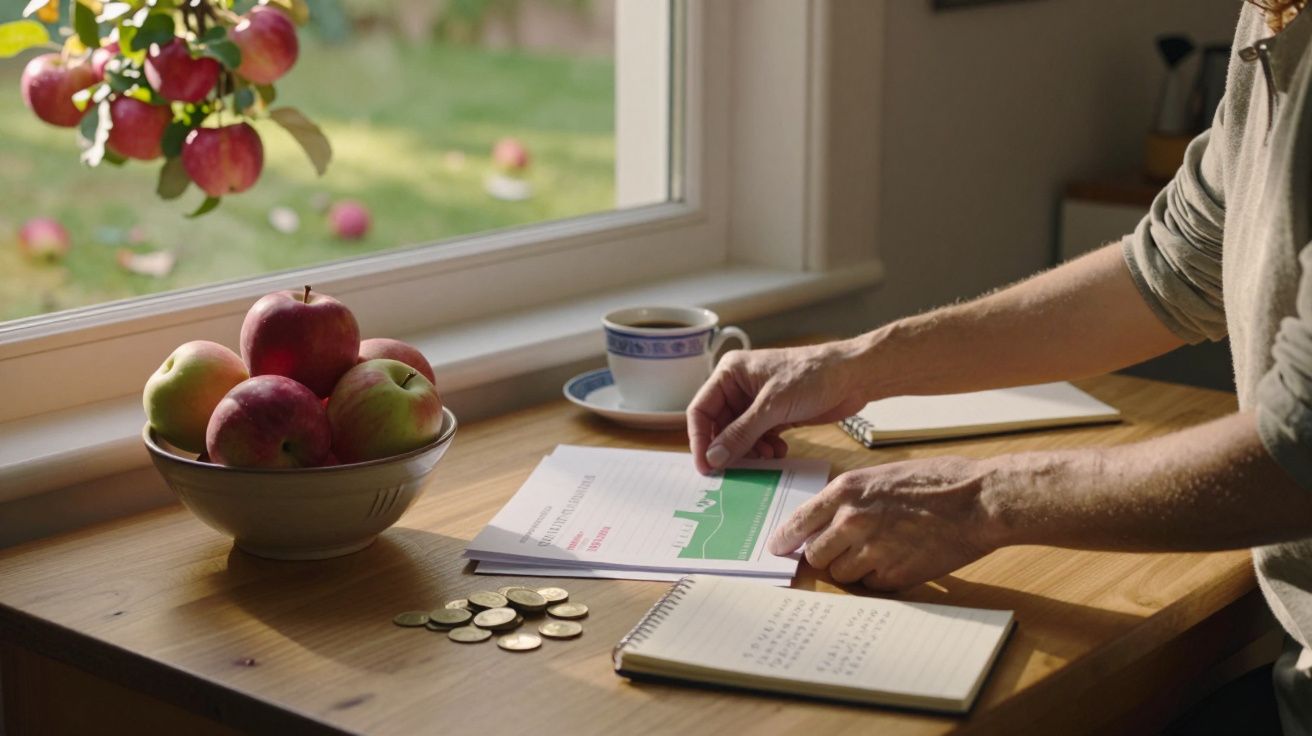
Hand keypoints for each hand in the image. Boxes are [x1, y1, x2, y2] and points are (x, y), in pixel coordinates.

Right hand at [687, 340, 870, 473]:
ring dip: (749, 451)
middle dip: (729, 448)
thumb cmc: (813, 375)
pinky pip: (758, 438)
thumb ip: (741, 433)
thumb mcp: (772, 406)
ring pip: (739, 436)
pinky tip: (778, 451)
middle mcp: (738, 386)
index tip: (706, 467)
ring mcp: (757, 402)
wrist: (854, 376)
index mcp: (730, 373)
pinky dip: (765, 449)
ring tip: (766, 457)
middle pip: (719, 426)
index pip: (701, 410)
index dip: (700, 440)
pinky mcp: (774, 415)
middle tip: (736, 470)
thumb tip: (714, 458)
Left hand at [766, 456, 1001, 590]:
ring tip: (880, 551)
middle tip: (844, 549)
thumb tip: (828, 520)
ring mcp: (872, 550)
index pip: (799, 522)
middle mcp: (852, 521)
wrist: (977, 501)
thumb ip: (851, 498)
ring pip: (840, 574)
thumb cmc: (937, 482)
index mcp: (847, 491)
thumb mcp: (882, 476)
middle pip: (816, 554)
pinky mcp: (893, 575)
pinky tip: (899, 559)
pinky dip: (878, 578)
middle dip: (826, 555)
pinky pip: (870, 585)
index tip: (778, 548)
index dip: (785, 539)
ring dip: (852, 568)